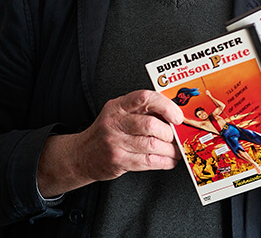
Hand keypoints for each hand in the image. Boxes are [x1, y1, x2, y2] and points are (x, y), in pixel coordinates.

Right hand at [37, 90, 183, 196]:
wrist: (83, 155)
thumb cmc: (107, 131)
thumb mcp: (119, 113)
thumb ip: (143, 110)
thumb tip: (174, 114)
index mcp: (118, 106)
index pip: (144, 98)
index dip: (165, 105)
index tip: (177, 115)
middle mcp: (115, 122)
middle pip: (150, 125)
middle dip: (169, 133)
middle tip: (176, 136)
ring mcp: (115, 142)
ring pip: (152, 145)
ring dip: (170, 150)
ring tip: (176, 150)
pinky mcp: (118, 161)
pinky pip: (148, 161)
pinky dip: (164, 162)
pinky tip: (169, 160)